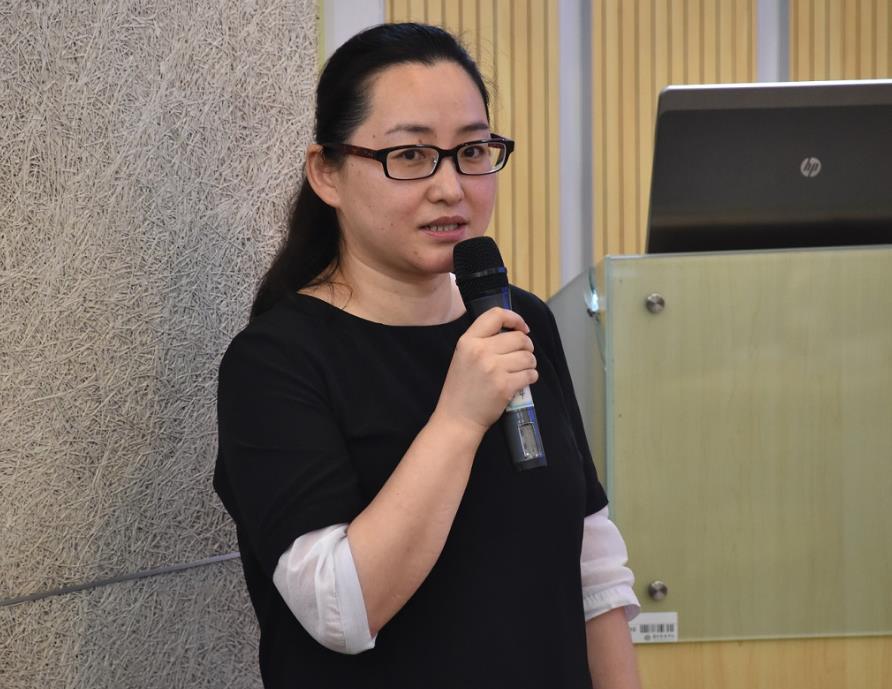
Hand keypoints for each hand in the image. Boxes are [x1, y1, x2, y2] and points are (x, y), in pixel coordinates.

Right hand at [434, 307, 537, 436]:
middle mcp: (481, 351)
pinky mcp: (505, 386)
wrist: (457, 418)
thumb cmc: (461, 388)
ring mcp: (493, 369)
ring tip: (523, 369)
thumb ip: (482, 341)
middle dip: (527, 346)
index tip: (522, 328)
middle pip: (519, 338)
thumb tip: (512, 331)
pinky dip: (531, 377)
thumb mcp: (463, 356)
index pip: (496, 315)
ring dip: (530, 363)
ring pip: (528, 356)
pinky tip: (523, 380)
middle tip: (523, 354)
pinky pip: (530, 374)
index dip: (514, 318)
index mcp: (468, 341)